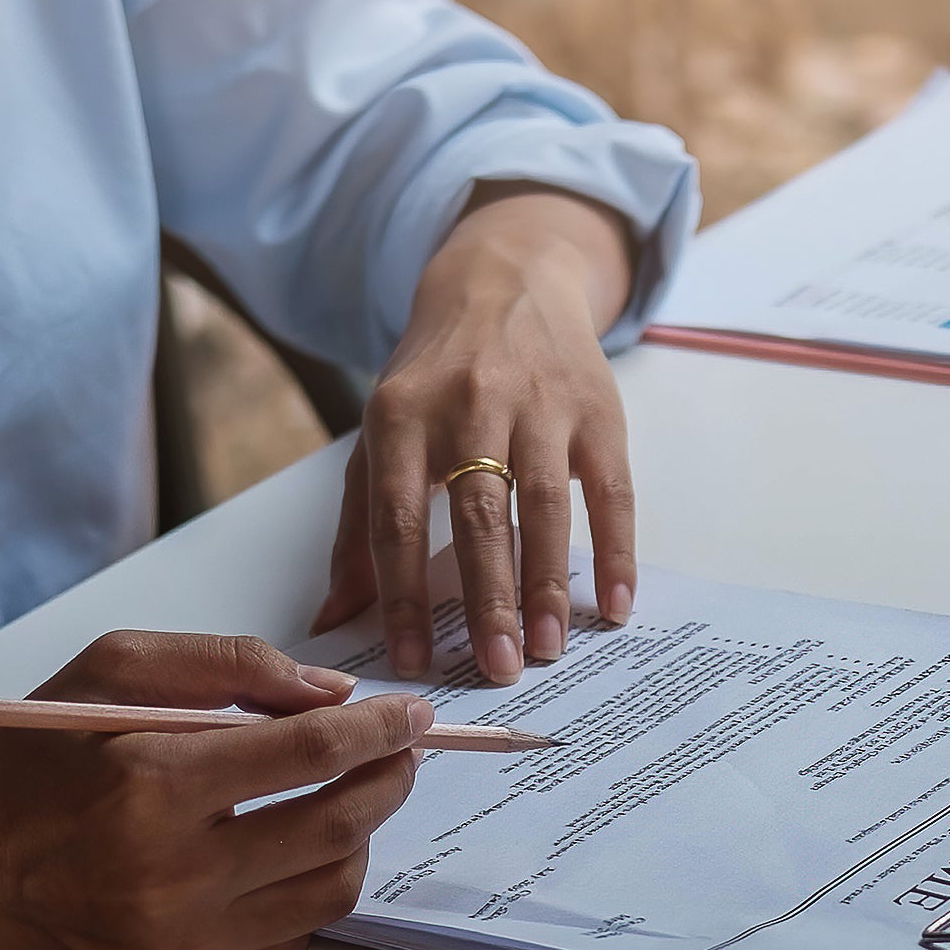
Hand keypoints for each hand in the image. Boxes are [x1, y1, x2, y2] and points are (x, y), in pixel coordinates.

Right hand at [0, 631, 430, 949]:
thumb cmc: (31, 759)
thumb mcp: (113, 670)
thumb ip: (230, 665)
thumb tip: (335, 696)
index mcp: (153, 787)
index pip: (313, 754)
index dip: (379, 730)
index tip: (411, 714)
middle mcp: (169, 880)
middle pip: (338, 828)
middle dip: (388, 780)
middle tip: (397, 755)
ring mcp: (175, 949)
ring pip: (327, 895)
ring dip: (354, 841)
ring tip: (338, 805)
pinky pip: (285, 948)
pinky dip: (299, 897)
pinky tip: (278, 862)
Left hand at [314, 185, 637, 685]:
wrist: (506, 280)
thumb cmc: (434, 376)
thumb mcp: (382, 433)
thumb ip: (357, 526)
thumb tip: (332, 619)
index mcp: (400, 417)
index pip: (397, 518)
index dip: (403, 595)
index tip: (416, 661)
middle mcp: (468, 405)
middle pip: (478, 515)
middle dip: (487, 599)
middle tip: (497, 669)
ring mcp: (538, 404)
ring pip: (545, 506)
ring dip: (547, 585)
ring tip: (548, 649)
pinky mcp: (596, 410)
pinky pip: (611, 491)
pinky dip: (617, 552)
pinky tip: (616, 606)